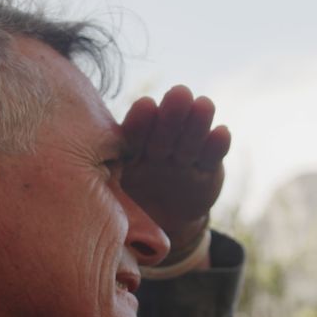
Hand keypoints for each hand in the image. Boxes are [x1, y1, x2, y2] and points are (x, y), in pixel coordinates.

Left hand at [120, 85, 230, 259]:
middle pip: (165, 130)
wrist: (162, 223)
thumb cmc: (130, 206)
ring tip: (204, 105)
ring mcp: (184, 158)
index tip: (146, 106)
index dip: (141, 122)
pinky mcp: (208, 168)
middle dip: (172, 113)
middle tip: (180, 93)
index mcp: (130, 152)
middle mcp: (158, 149)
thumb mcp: (116, 203)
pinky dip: (217, 145)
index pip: (134, 134)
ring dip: (197, 122)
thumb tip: (94, 200)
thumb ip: (111, 193)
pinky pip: (211, 157)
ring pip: (190, 139)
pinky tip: (222, 132)